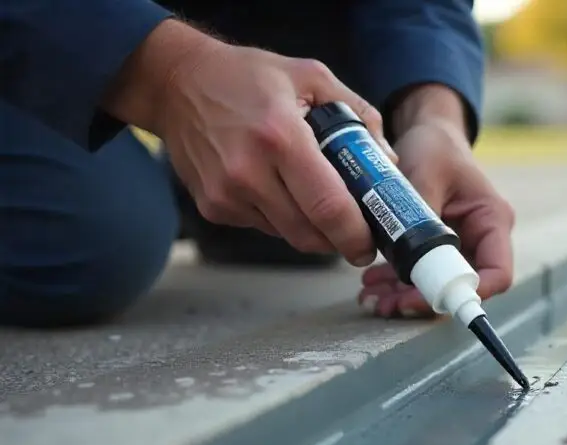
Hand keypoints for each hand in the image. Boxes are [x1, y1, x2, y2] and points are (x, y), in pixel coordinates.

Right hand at [103, 19, 397, 266]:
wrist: (176, 83)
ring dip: (312, 229)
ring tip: (318, 200)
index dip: (355, 234)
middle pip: (309, 234)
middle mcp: (249, 172)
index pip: (327, 207)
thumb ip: (358, 114)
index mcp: (280, 137)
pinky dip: (282, 218)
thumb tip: (386, 161)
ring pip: (288, 235)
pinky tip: (280, 189)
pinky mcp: (213, 207)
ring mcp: (226, 194)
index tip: (371, 242)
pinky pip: (264, 227)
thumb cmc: (246, 77)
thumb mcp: (311, 77)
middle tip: (356, 232)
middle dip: (339, 239)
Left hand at [357, 117, 515, 317]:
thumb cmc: (436, 147)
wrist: (427, 135)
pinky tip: (372, 283)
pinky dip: (396, 283)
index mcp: (492, 221)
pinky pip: (421, 274)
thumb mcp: (426, 173)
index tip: (429, 298)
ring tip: (371, 296)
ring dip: (404, 296)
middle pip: (461, 286)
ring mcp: (458, 247)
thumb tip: (407, 254)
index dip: (468, 294)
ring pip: (438, 286)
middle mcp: (480, 240)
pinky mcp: (435, 248)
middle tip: (387, 304)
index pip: (496, 273)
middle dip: (424, 301)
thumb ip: (421, 213)